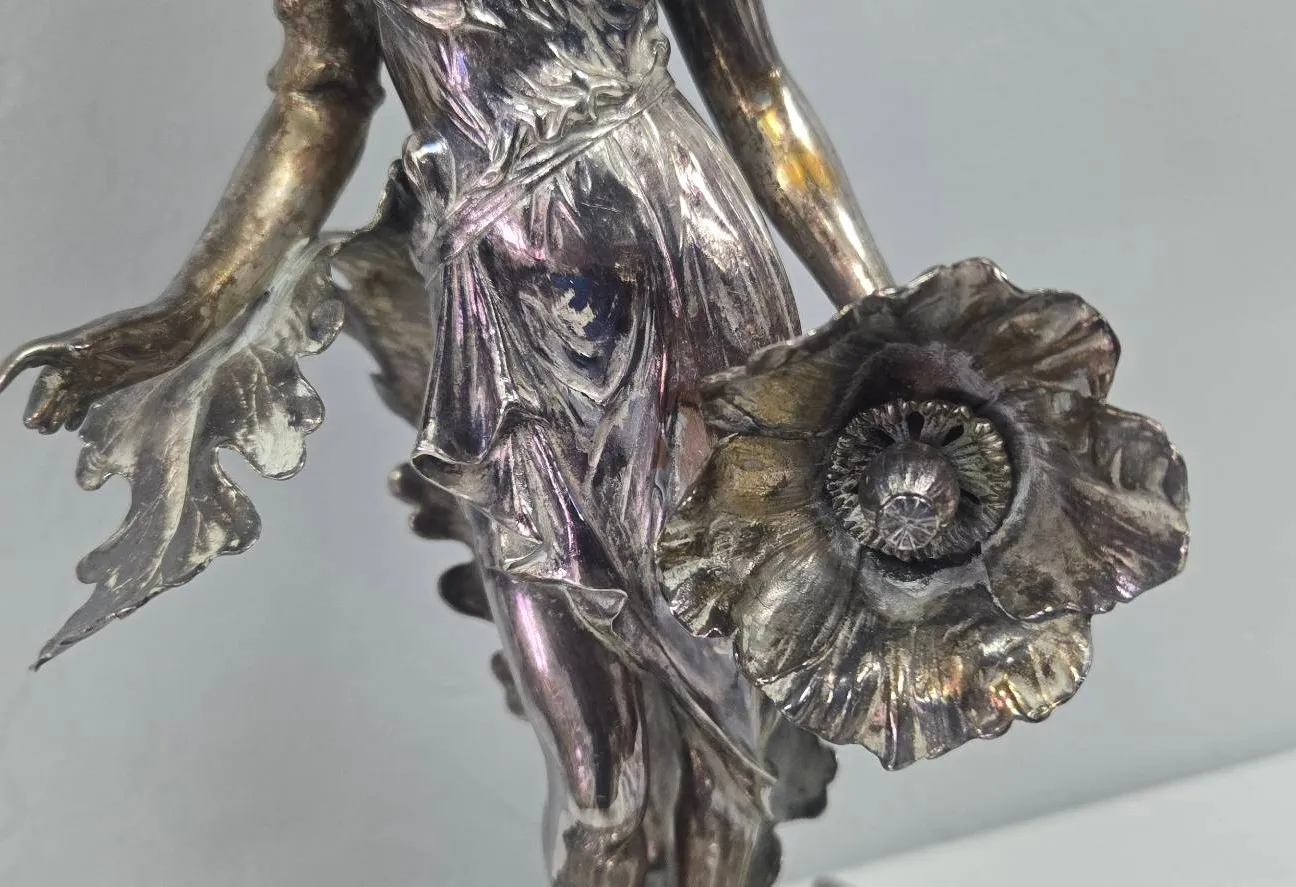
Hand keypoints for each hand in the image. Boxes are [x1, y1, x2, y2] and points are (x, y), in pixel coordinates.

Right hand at [0, 300, 210, 432]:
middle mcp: (79, 359)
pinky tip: (72, 429)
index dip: (9, 370)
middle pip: (49, 384)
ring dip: (54, 412)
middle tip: (34, 425)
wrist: (183, 325)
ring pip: (64, 396)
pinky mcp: (111, 381)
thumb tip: (73, 347)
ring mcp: (94, 371)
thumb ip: (102, 339)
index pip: (32, 356)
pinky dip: (77, 414)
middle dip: (39, 403)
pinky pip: (85, 401)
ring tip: (45, 430)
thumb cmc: (155, 323)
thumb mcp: (127, 330)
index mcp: (75, 343)